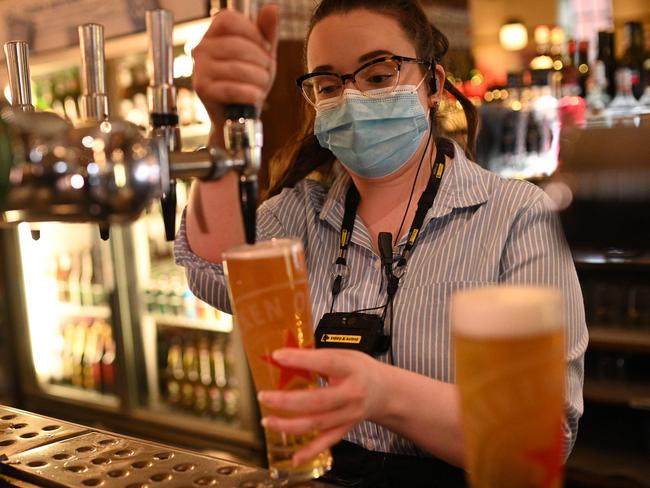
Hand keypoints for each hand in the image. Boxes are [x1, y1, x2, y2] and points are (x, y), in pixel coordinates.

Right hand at [192, 5, 279, 123]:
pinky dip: (250, 94)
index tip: (264, 48)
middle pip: (237, 45)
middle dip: (261, 61)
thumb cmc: (247, 82)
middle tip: (265, 73)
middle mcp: (201, 49)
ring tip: (260, 87)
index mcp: (212, 35)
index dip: (252, 32)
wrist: (235, 116)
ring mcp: (199, 69)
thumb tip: (272, 9)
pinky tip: (254, 97)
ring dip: (259, 80)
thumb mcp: (261, 56)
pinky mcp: (203, 90)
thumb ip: (266, 33)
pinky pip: (233, 88)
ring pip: (239, 68)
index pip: (228, 19)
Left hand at [257, 348, 386, 464]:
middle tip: (264, 396)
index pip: (325, 362)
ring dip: (289, 425)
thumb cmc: (361, 370)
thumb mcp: (346, 355)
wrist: (385, 392)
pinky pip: (327, 442)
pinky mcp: (345, 429)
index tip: (278, 356)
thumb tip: (287, 355)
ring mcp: (348, 414)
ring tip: (267, 420)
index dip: (301, 360)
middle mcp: (351, 394)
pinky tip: (294, 456)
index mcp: (351, 369)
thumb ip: (319, 356)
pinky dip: (310, 451)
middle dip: (287, 400)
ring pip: (317, 423)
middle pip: (317, 400)